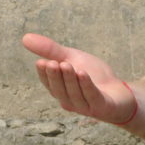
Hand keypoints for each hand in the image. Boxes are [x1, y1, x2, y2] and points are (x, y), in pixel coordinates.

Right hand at [22, 33, 136, 124]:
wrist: (120, 93)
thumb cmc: (93, 76)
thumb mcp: (72, 58)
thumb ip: (51, 50)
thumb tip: (24, 38)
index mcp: (61, 91)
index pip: (49, 84)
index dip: (44, 75)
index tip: (40, 62)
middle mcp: (70, 101)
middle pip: (60, 90)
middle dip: (55, 76)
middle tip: (51, 62)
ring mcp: (86, 106)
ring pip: (75, 93)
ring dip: (69, 79)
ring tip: (65, 64)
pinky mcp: (102, 106)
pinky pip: (92, 96)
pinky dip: (86, 85)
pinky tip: (82, 73)